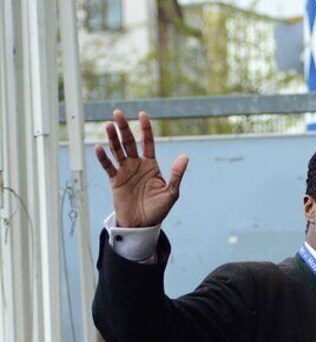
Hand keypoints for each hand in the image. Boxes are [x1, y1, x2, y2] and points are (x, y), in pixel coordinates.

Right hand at [95, 109, 188, 227]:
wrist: (142, 224)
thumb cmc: (158, 209)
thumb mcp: (171, 192)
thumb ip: (176, 174)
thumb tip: (185, 156)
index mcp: (151, 165)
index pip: (147, 142)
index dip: (145, 129)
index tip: (143, 115)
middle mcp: (137, 165)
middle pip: (129, 142)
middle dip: (124, 128)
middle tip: (117, 113)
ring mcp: (125, 171)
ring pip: (117, 150)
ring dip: (112, 138)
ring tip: (108, 125)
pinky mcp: (115, 180)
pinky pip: (108, 166)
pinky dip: (103, 158)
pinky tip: (99, 147)